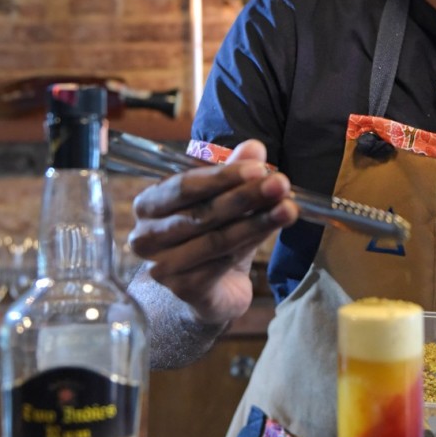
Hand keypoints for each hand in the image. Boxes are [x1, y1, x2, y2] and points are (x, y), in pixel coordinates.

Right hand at [127, 139, 297, 324]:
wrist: (209, 288)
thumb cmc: (208, 235)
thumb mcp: (222, 199)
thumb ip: (234, 172)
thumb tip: (254, 147)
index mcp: (149, 204)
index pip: (185, 186)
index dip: (223, 177)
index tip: (260, 167)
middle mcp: (147, 236)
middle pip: (202, 212)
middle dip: (246, 196)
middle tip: (280, 184)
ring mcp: (162, 266)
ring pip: (216, 239)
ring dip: (256, 221)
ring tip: (288, 208)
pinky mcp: (183, 289)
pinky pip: (222, 263)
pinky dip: (250, 243)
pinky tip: (273, 230)